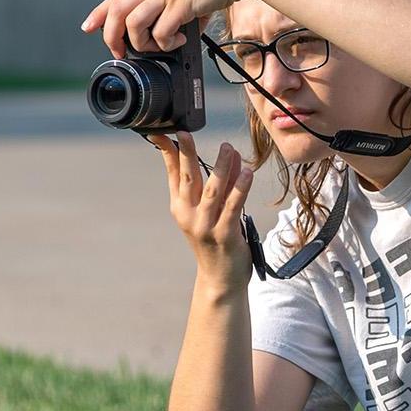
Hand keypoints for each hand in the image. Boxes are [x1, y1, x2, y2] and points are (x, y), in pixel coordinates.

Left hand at [80, 0, 261, 57]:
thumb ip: (175, 14)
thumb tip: (177, 37)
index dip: (99, 12)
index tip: (87, 27)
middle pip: (116, 11)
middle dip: (111, 36)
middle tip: (120, 52)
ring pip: (134, 23)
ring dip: (142, 43)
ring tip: (158, 47)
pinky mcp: (181, 4)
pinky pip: (162, 31)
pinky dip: (167, 43)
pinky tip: (180, 41)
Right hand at [146, 130, 256, 284]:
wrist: (220, 279)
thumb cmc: (215, 241)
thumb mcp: (209, 211)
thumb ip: (217, 183)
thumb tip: (228, 154)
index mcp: (180, 207)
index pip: (172, 173)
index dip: (168, 152)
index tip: (163, 132)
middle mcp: (188, 215)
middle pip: (187, 178)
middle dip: (186, 153)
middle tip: (186, 132)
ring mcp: (205, 226)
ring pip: (212, 189)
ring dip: (221, 167)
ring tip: (228, 148)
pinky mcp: (224, 234)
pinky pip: (233, 206)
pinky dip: (240, 187)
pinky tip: (247, 172)